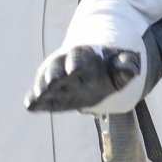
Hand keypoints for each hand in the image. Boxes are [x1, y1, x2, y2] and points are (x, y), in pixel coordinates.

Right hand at [25, 46, 139, 111]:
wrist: (93, 74)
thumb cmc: (108, 69)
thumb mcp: (121, 67)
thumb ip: (125, 67)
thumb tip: (130, 69)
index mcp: (84, 56)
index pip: (79, 57)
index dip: (76, 63)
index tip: (75, 71)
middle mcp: (64, 64)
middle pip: (57, 67)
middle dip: (54, 74)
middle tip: (52, 82)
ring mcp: (54, 78)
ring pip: (44, 80)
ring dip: (41, 88)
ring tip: (39, 96)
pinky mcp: (49, 94)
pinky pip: (39, 96)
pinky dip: (34, 100)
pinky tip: (30, 105)